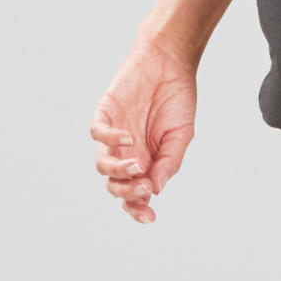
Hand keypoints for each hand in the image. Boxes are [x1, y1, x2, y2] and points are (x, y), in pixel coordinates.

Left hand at [89, 37, 197, 223]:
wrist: (170, 63)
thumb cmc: (177, 99)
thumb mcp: (182, 135)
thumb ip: (170, 162)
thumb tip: (156, 189)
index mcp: (147, 161)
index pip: (135, 193)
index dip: (138, 208)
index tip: (149, 217)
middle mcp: (128, 152)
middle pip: (115, 185)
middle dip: (127, 194)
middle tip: (143, 188)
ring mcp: (114, 134)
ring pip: (103, 165)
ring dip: (118, 171)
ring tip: (136, 166)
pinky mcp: (105, 114)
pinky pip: (98, 134)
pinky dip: (110, 139)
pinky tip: (129, 138)